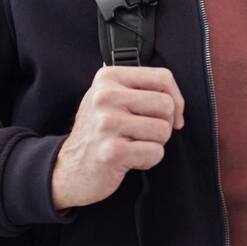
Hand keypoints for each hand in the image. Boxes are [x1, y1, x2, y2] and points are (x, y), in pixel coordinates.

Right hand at [49, 66, 185, 210]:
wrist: (68, 168)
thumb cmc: (98, 132)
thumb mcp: (110, 98)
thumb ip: (141, 90)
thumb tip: (178, 104)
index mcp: (108, 78)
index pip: (163, 77)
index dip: (176, 98)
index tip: (171, 115)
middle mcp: (105, 97)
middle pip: (166, 105)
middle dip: (165, 124)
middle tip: (144, 134)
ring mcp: (107, 124)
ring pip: (164, 130)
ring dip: (155, 143)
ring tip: (133, 145)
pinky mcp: (113, 151)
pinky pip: (155, 153)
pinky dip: (148, 160)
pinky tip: (128, 160)